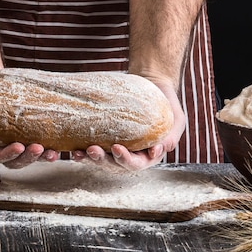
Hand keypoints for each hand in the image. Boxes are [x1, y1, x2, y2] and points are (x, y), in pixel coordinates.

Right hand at [0, 74, 58, 167]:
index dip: (7, 155)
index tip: (18, 147)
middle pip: (13, 161)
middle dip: (27, 158)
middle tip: (39, 148)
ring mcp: (10, 142)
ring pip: (26, 156)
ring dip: (40, 157)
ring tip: (52, 152)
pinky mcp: (23, 133)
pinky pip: (34, 143)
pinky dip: (46, 147)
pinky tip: (56, 146)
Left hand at [71, 80, 185, 171]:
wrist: (152, 86)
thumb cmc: (166, 102)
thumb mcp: (176, 118)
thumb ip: (171, 135)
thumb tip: (161, 149)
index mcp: (148, 156)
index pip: (137, 163)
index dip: (127, 160)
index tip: (118, 149)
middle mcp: (131, 156)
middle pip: (115, 165)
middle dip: (103, 160)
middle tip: (94, 150)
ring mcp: (116, 149)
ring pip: (102, 161)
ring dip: (90, 159)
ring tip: (81, 152)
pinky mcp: (105, 140)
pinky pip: (93, 151)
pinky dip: (83, 153)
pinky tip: (75, 150)